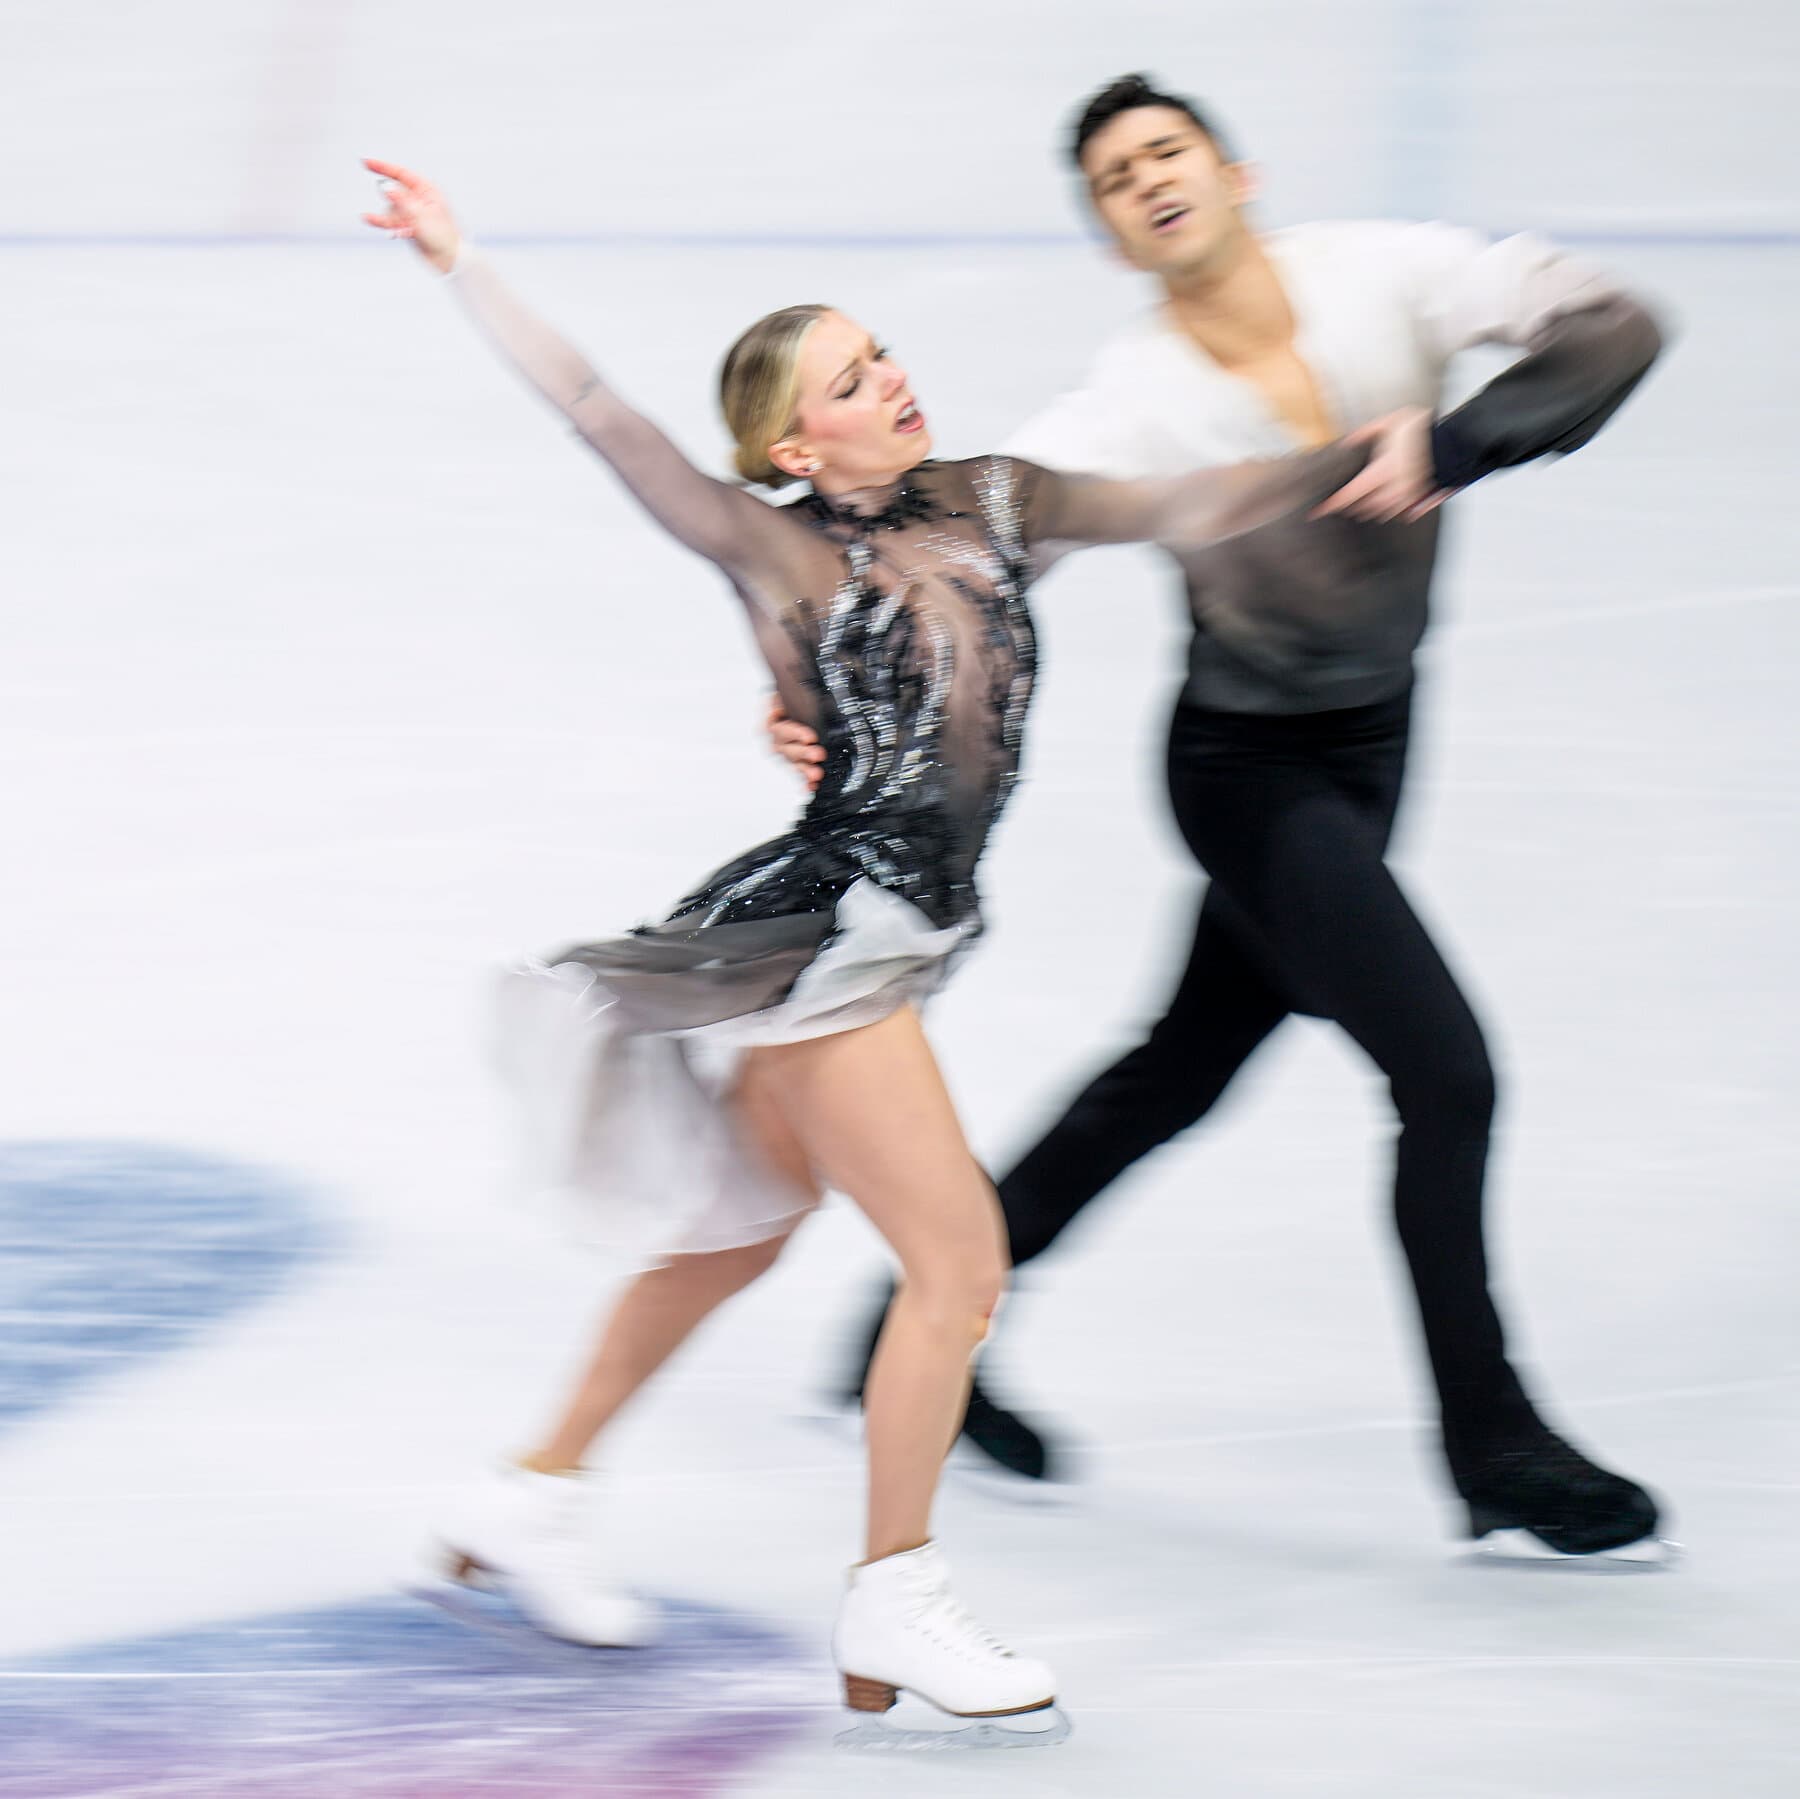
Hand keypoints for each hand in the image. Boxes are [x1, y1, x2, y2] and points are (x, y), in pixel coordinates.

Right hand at [361, 159, 461, 273]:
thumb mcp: (422, 217)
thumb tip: (386, 188)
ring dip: (392, 221)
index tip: (366, 163)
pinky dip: (388, 226)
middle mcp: (418, 199)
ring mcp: (411, 212)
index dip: (383, 167)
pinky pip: (390, 222)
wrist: (449, 261)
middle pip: (393, 194)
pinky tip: (388, 231)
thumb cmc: (445, 238)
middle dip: (393, 206)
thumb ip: (403, 202)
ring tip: (402, 231)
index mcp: (427, 190)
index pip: (401, 174)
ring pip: (390, 209)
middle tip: (403, 218)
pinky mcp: (406, 225)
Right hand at [765, 697, 823, 791]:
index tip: (810, 736)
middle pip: (784, 747)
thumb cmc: (794, 696)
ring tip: (817, 774)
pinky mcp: (794, 760)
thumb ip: (789, 692)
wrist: (797, 703)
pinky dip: (803, 781)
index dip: (794, 733)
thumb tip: (786, 692)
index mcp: (772, 718)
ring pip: (791, 761)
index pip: (778, 727)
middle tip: (818, 754)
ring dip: (804, 769)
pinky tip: (810, 787)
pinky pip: (796, 772)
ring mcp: (784, 750)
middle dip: (803, 752)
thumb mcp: (791, 689)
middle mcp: (775, 736)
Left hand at [1313, 407, 1454, 523]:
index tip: (1318, 511)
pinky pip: (1405, 511)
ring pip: (1384, 511)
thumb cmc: (1420, 428)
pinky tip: (1393, 507)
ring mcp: (1409, 495)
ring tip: (1366, 506)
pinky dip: (1396, 511)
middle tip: (1345, 503)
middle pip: (1366, 507)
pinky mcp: (1423, 497)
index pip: (1349, 495)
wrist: (1453, 437)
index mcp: (1380, 471)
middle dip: (1354, 506)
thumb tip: (1346, 442)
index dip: (1332, 504)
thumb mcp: (1388, 422)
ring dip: (1374, 509)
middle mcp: (1392, 488)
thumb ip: (1365, 433)